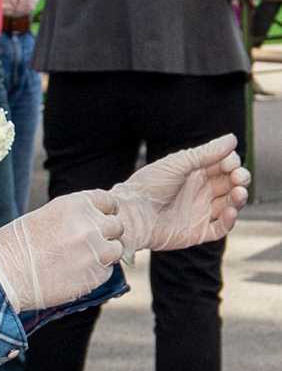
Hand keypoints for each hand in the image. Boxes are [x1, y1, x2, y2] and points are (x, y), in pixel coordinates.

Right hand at [0, 191, 125, 311]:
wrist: (3, 276)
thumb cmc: (14, 246)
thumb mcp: (43, 217)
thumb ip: (72, 217)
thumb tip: (90, 223)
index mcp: (75, 204)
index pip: (108, 202)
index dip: (104, 212)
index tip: (96, 221)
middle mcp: (90, 225)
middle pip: (117, 226)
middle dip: (106, 234)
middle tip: (86, 244)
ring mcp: (96, 251)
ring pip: (116, 250)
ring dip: (104, 255)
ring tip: (79, 260)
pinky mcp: (96, 276)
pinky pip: (106, 272)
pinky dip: (94, 273)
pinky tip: (72, 274)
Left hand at [111, 135, 249, 256]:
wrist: (131, 214)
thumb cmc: (149, 185)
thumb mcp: (178, 164)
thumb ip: (206, 153)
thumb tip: (232, 139)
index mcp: (193, 173)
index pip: (222, 166)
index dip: (231, 163)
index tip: (231, 162)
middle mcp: (198, 192)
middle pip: (229, 184)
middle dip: (239, 179)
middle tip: (239, 178)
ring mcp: (199, 212)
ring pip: (229, 205)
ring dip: (238, 198)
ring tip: (238, 192)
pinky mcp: (197, 232)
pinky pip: (220, 228)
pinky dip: (229, 221)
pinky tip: (230, 211)